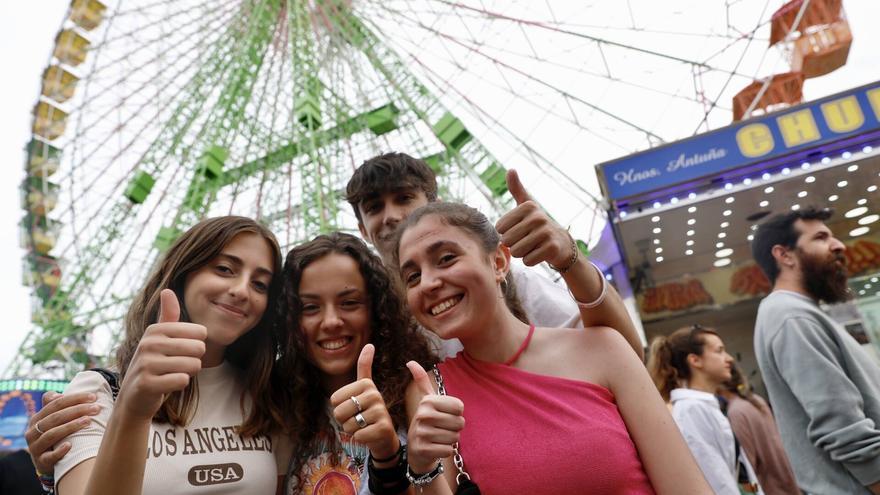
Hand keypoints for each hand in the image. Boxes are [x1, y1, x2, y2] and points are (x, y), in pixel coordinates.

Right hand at [26, 391, 99, 473]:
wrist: (47, 463)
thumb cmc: (56, 437)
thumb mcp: (53, 421)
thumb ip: (54, 406)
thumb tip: (59, 395)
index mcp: (37, 418)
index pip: (55, 403)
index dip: (75, 398)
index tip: (93, 397)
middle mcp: (32, 432)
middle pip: (55, 417)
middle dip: (77, 410)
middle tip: (96, 409)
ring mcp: (35, 447)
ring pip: (51, 434)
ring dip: (71, 426)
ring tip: (88, 421)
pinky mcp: (41, 462)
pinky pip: (49, 456)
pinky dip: (59, 451)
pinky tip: (70, 445)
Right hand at [117, 289, 205, 420]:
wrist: (135, 397)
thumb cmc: (154, 365)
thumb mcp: (159, 338)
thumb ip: (167, 316)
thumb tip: (167, 290)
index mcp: (155, 330)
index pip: (200, 332)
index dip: (197, 346)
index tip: (180, 352)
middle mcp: (148, 344)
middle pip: (199, 348)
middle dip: (195, 361)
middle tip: (177, 366)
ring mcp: (146, 364)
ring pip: (193, 365)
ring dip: (188, 374)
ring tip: (171, 375)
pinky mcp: (147, 384)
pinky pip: (182, 380)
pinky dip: (180, 384)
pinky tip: (167, 385)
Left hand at [330, 344, 398, 460]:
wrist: (384, 435)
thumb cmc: (368, 411)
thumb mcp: (365, 388)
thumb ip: (365, 366)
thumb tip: (370, 344)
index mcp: (366, 384)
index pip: (334, 399)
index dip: (339, 407)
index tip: (353, 407)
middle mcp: (375, 394)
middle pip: (339, 412)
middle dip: (344, 420)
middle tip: (358, 419)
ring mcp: (380, 411)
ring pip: (347, 425)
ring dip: (352, 430)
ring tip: (365, 426)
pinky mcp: (383, 427)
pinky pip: (357, 435)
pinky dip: (360, 438)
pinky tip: (370, 434)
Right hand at [405, 361, 464, 472]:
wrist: (417, 449)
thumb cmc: (428, 422)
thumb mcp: (426, 400)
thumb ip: (421, 380)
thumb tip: (410, 362)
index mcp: (428, 401)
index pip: (460, 407)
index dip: (456, 414)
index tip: (444, 415)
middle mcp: (423, 414)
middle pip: (460, 423)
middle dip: (455, 428)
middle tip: (442, 428)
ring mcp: (422, 432)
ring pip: (455, 437)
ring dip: (450, 440)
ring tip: (438, 437)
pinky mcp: (423, 449)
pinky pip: (448, 450)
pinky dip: (445, 450)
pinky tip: (435, 448)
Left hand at [495, 169, 573, 267]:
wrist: (561, 242)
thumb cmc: (537, 223)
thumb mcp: (526, 204)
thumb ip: (516, 188)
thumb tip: (511, 169)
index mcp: (528, 206)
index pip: (500, 228)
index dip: (507, 232)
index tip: (520, 229)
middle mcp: (538, 217)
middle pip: (507, 241)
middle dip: (513, 244)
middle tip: (526, 239)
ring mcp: (546, 232)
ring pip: (516, 252)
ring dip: (522, 253)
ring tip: (533, 245)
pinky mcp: (551, 248)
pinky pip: (527, 261)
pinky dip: (531, 260)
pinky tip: (540, 253)